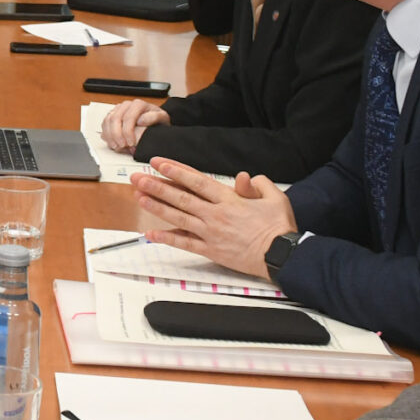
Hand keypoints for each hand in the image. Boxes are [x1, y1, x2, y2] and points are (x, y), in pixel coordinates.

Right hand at [99, 98, 170, 152]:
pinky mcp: (112, 115)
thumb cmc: (157, 120)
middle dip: (117, 134)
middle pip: (115, 118)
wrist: (154, 120)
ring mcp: (118, 109)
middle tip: (122, 145)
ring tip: (116, 146)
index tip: (131, 142)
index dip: (127, 132)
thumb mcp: (163, 118)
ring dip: (110, 135)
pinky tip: (112, 142)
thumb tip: (141, 120)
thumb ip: (154, 117)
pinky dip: (106, 134)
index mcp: (138, 104)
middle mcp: (126, 105)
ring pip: (107, 120)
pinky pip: (104, 123)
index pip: (128, 117)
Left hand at [133, 158, 295, 277]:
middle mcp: (216, 215)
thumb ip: (259, 184)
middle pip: (181, 197)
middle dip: (157, 186)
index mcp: (229, 200)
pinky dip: (167, 238)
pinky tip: (151, 233)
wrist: (281, 256)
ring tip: (139, 197)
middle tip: (139, 178)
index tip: (159, 163)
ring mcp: (211, 233)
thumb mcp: (275, 198)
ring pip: (178, 218)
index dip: (176, 171)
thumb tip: (246, 177)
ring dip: (157, 207)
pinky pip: (185, 243)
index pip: (196, 181)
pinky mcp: (211, 250)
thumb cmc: (278, 228)